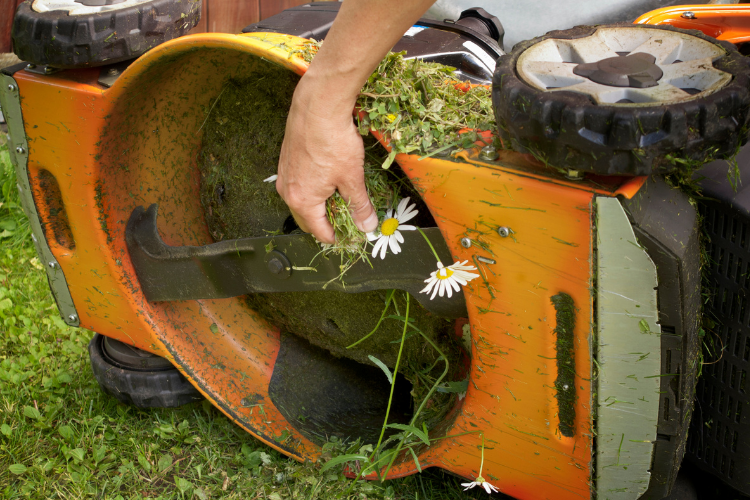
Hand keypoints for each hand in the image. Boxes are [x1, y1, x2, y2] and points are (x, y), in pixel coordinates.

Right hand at [276, 72, 377, 243]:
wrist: (318, 105)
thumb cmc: (334, 141)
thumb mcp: (352, 178)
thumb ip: (359, 206)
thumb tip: (367, 226)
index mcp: (302, 201)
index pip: (318, 231)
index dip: (337, 237)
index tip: (352, 235)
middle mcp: (287, 191)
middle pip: (306, 219)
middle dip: (325, 223)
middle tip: (346, 221)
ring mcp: (284, 175)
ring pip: (301, 201)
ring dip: (318, 206)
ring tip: (339, 199)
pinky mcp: (286, 160)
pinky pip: (298, 185)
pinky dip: (311, 189)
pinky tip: (327, 179)